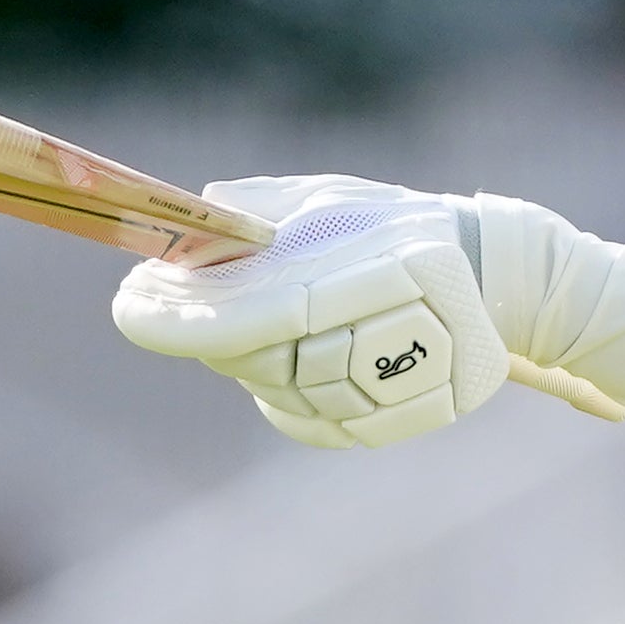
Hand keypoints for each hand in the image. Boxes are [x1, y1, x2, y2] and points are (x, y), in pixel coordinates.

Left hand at [111, 175, 507, 448]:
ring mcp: (418, 383)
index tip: (129, 305)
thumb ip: (269, 210)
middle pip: (274, 360)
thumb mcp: (340, 198)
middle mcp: (414, 329)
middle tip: (154, 307)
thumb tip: (195, 220)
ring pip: (290, 395)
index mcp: (398, 265)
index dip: (193, 318)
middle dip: (205, 337)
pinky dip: (280, 401)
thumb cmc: (401, 226)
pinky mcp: (414, 417)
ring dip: (241, 365)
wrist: (495, 279)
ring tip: (225, 328)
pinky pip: (318, 425)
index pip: (271, 310)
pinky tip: (269, 368)